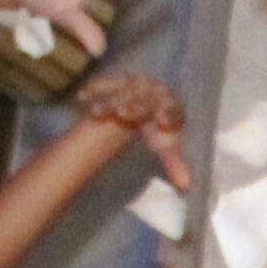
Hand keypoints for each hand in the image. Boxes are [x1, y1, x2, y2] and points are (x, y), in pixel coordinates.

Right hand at [75, 67, 196, 191]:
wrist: (151, 97)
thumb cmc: (159, 127)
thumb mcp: (165, 144)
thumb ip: (175, 163)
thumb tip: (186, 186)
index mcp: (170, 107)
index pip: (172, 111)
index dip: (168, 115)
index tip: (161, 121)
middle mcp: (154, 92)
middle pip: (143, 102)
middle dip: (132, 107)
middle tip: (120, 112)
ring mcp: (136, 84)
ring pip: (122, 93)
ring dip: (108, 102)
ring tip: (94, 112)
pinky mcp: (119, 81)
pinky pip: (106, 85)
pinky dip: (95, 90)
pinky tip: (81, 98)